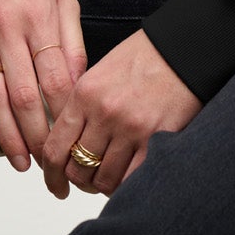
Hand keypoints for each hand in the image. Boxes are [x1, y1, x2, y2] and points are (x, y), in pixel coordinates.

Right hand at [0, 0, 86, 171]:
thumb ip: (71, 42)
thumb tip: (77, 84)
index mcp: (39, 17)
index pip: (56, 80)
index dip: (65, 117)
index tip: (73, 139)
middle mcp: (8, 28)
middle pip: (25, 96)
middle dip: (39, 138)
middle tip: (50, 164)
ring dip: (8, 135)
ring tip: (22, 160)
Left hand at [40, 27, 202, 198]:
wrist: (183, 50)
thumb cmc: (145, 58)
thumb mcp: (100, 73)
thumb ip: (81, 107)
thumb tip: (67, 142)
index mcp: (85, 93)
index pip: (54, 148)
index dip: (51, 175)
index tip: (55, 183)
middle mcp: (105, 112)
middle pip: (77, 169)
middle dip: (79, 180)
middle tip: (86, 179)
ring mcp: (131, 128)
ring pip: (103, 179)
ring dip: (102, 184)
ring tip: (108, 177)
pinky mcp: (157, 139)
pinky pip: (132, 179)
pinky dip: (125, 185)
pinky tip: (126, 178)